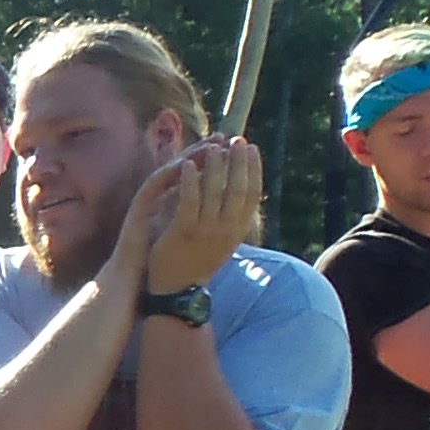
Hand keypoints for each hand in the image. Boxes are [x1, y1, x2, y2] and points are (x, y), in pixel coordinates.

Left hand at [126, 136, 262, 296]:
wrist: (176, 290)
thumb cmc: (197, 258)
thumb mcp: (221, 236)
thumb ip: (229, 212)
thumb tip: (237, 183)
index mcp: (237, 230)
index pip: (253, 194)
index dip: (254, 169)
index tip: (251, 147)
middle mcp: (225, 231)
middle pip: (238, 189)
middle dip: (239, 162)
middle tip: (236, 140)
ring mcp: (204, 232)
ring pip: (215, 193)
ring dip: (215, 166)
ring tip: (213, 147)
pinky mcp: (182, 233)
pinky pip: (188, 202)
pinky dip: (191, 181)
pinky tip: (188, 164)